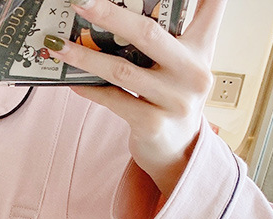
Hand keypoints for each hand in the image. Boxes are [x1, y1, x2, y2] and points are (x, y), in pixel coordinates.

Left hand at [48, 0, 226, 196]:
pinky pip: (113, 100)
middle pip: (148, 33)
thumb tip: (118, 12)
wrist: (178, 151)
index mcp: (202, 47)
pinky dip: (89, 89)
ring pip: (122, 70)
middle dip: (110, 14)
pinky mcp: (153, 124)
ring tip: (59, 46)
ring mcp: (174, 100)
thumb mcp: (181, 63)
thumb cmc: (172, 97)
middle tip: (81, 1)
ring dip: (85, 57)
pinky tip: (71, 81)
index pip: (213, 5)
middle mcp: (193, 72)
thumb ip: (168, 34)